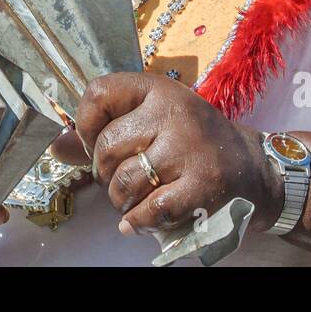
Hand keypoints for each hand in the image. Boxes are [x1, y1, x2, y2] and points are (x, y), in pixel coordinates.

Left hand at [74, 72, 282, 236]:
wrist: (253, 168)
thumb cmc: (191, 144)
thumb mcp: (152, 123)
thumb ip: (102, 133)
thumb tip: (57, 145)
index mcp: (158, 90)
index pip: (99, 93)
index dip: (85, 124)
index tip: (95, 143)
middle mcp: (173, 112)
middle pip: (107, 146)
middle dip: (105, 173)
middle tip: (121, 179)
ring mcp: (189, 147)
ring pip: (125, 181)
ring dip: (121, 200)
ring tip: (133, 199)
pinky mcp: (203, 183)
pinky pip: (151, 209)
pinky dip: (139, 221)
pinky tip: (140, 220)